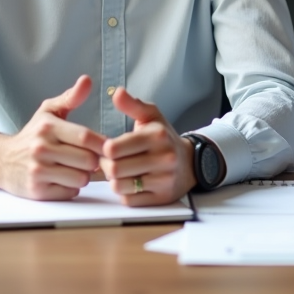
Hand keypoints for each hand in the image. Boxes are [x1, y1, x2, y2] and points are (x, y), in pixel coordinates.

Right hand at [0, 75, 106, 199]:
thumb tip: (87, 80)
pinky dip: (71, 188)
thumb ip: (70, 97)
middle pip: (88, 161)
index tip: (109, 147)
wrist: (1, 160)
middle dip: (94, 161)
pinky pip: (70, 192)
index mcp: (48, 127)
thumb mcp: (48, 112)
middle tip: (89, 159)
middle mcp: (41, 148)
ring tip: (75, 168)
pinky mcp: (37, 191)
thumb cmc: (32, 134)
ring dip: (83, 176)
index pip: (86, 137)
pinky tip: (62, 179)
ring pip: (81, 178)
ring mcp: (38, 171)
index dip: (102, 144)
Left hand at [101, 88, 195, 205]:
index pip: (114, 148)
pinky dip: (125, 193)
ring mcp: (163, 180)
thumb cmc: (164, 138)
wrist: (189, 163)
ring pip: (119, 187)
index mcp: (156, 136)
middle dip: (106, 166)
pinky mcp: (161, 198)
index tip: (108, 148)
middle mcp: (163, 158)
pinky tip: (131, 183)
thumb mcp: (152, 117)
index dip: (104, 150)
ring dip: (114, 181)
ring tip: (120, 172)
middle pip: (114, 169)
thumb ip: (133, 105)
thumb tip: (117, 92)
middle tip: (109, 162)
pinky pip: (129, 200)